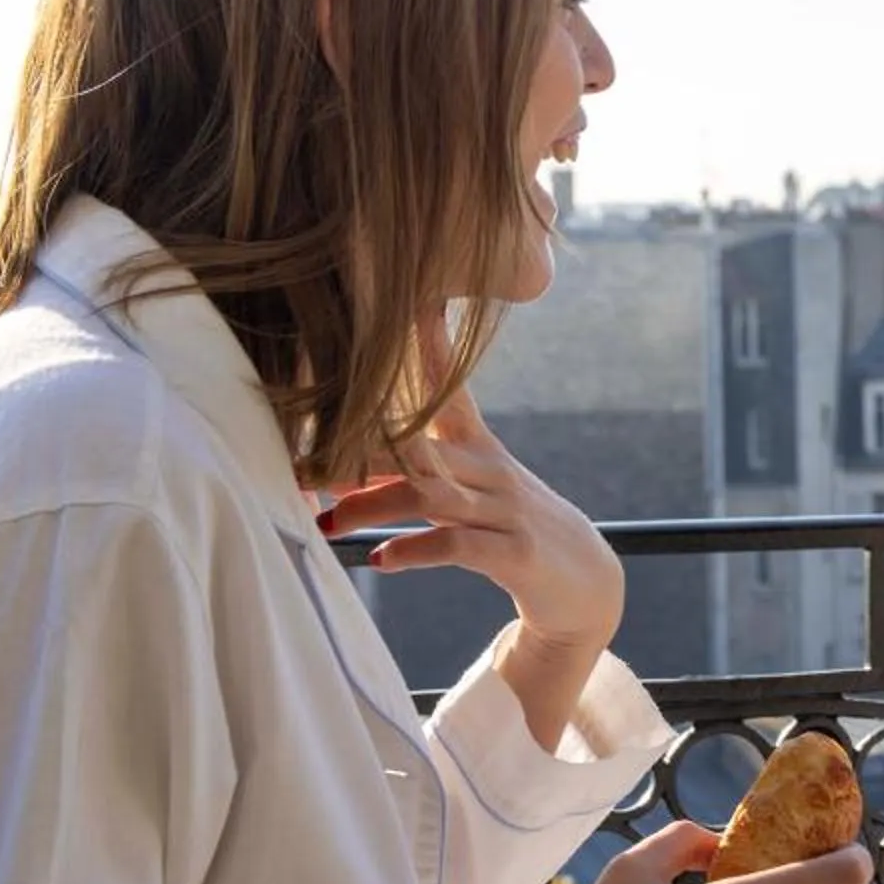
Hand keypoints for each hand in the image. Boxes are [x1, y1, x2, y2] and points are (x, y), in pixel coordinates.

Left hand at [314, 322, 623, 657]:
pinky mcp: (516, 554)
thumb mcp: (473, 488)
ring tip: (328, 522)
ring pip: (429, 494)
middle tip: (299, 466)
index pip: (449, 388)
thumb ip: (417, 470)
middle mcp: (493, 470)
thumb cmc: (511, 528)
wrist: (584, 581)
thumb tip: (345, 465)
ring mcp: (507, 510)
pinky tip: (381, 559)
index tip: (407, 302)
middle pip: (416, 446)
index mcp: (480, 447)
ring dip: (371, 505)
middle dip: (352, 454)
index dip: (430, 346)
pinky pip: (456, 546)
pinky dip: (413, 551)